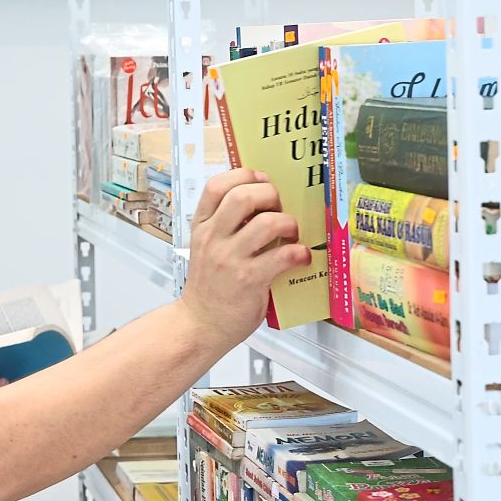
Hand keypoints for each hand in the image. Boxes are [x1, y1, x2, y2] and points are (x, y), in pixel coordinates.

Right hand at [181, 168, 309, 343]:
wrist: (200, 324)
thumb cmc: (209, 286)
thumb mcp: (205, 247)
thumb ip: (224, 225)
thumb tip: (262, 202)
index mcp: (202, 227)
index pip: (216, 186)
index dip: (244, 176)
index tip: (261, 180)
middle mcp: (213, 238)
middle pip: (243, 196)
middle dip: (270, 195)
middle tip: (278, 207)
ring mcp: (230, 259)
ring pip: (267, 223)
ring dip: (288, 223)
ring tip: (291, 233)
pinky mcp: (250, 280)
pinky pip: (283, 256)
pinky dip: (299, 253)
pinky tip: (299, 257)